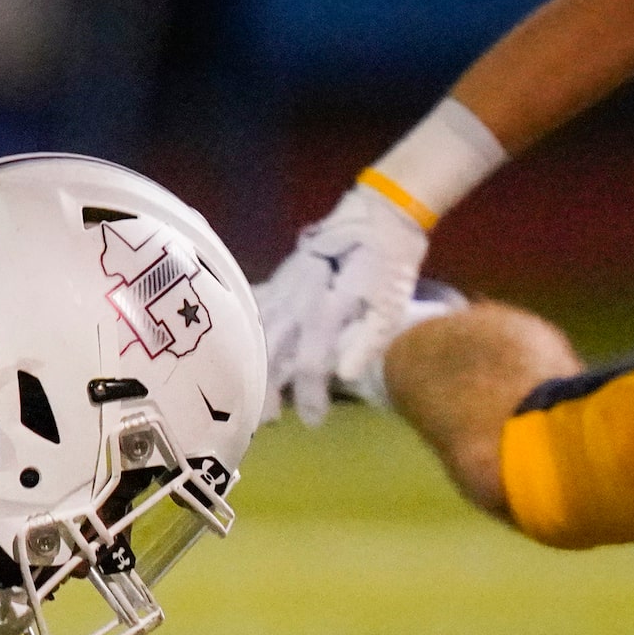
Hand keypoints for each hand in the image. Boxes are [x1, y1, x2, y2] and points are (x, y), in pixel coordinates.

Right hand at [256, 184, 428, 426]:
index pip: (311, 365)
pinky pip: (257, 304)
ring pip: (259, 332)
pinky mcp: (283, 275)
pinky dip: (248, 326)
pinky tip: (241, 343)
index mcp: (327, 311)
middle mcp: (298, 301)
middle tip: (269, 419)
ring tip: (252, 388)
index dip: (310, 397)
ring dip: (254, 364)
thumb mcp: (391, 304)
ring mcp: (286, 286)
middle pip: (272, 353)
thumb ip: (367, 341)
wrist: (380, 212)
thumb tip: (343, 376)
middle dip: (268, 389)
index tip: (314, 422)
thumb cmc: (391, 262)